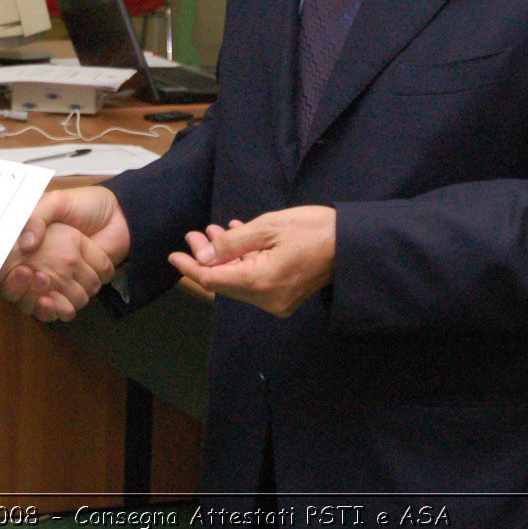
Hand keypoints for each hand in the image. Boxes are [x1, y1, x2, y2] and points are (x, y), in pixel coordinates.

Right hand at [0, 186, 130, 321]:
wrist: (119, 217)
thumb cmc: (86, 204)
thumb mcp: (57, 201)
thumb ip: (37, 216)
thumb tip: (26, 243)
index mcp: (24, 241)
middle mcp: (34, 263)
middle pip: (12, 289)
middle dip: (15, 287)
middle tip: (26, 273)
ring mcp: (53, 279)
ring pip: (32, 302)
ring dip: (34, 298)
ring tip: (43, 283)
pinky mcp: (71, 290)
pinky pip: (56, 309)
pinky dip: (54, 310)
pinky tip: (55, 302)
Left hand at [167, 205, 335, 317]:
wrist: (353, 244)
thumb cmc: (314, 229)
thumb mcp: (269, 227)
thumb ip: (232, 243)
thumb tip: (203, 257)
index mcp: (261, 282)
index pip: (213, 280)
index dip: (191, 267)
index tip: (174, 256)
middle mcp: (267, 299)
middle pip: (224, 283)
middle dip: (207, 258)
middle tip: (196, 234)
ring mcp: (278, 301)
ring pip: (238, 281)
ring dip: (224, 258)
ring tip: (214, 232)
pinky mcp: (286, 297)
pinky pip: (255, 281)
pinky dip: (243, 262)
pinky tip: (237, 239)